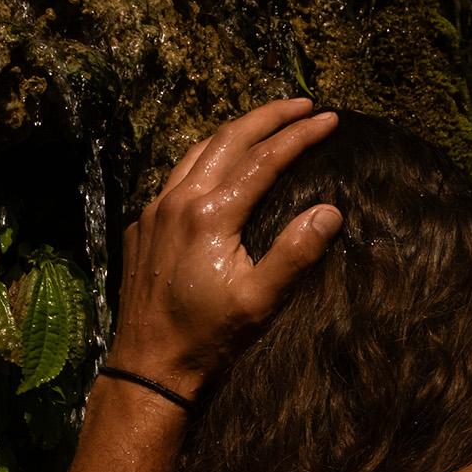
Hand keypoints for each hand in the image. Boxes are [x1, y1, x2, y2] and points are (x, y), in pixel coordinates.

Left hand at [108, 98, 343, 393]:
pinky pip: (175, 176)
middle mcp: (178, 201)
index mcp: (211, 214)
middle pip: (229, 139)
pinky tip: (218, 167)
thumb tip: (330, 211)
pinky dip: (205, 159)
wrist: (149, 367)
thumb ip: (296, 252)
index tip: (329, 120)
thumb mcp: (261, 301)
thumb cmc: (208, 338)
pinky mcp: (142, 226)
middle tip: (302, 105)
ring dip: (234, 132)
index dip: (300, 136)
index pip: (265, 159)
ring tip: (264, 124)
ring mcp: (154, 211)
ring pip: (198, 151)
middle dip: (269, 116)